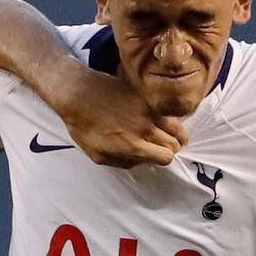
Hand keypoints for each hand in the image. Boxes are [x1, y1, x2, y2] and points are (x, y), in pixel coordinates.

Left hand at [50, 63, 187, 168]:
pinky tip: (161, 120)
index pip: (165, 157)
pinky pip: (166, 110)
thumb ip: (123, 161)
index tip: (158, 155)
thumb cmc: (83, 125)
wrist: (77, 94)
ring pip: (177, 126)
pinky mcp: (145, 96)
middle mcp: (144, 128)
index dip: (163, 158)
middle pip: (175, 143)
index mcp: (133, 146)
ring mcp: (147, 110)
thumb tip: (141, 161)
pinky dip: (168, 117)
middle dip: (171, 147)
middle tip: (164, 145)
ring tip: (170, 134)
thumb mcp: (98, 155)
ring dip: (176, 133)